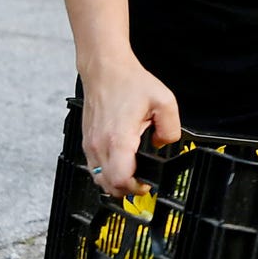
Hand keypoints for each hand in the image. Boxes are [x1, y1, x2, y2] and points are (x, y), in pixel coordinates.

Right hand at [81, 55, 181, 196]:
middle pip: (108, 185)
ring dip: (115, 182)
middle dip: (127, 189)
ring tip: (132, 174)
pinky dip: (106, 172)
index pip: (121, 180)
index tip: (148, 184)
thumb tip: (164, 144)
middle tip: (143, 182)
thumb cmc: (129, 82)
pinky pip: (93, 166)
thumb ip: (171, 129)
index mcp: (118, 139)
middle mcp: (99, 144)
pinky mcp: (86, 140)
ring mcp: (90, 143)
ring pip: (98, 178)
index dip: (136, 188)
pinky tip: (120, 164)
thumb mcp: (164, 102)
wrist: (105, 69)